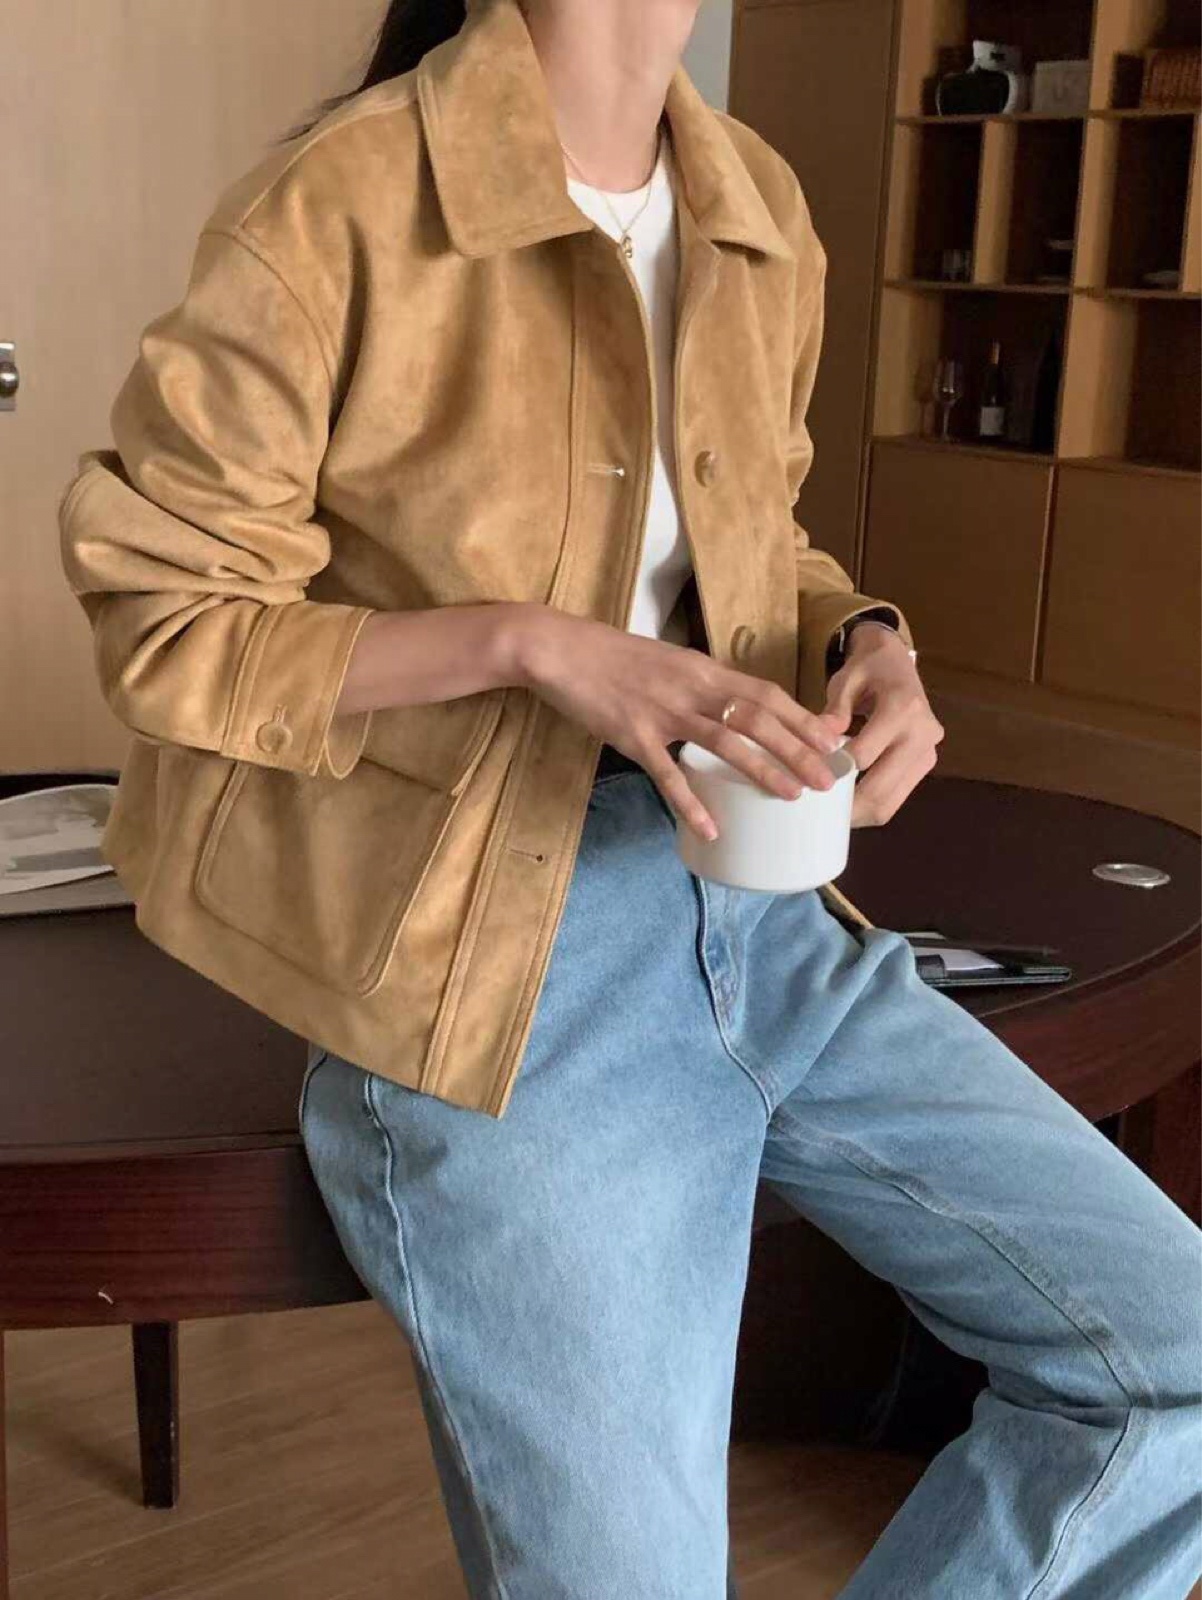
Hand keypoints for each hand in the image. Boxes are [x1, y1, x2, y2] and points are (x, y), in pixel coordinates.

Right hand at [509, 604, 846, 840]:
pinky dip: (690, 803)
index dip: (801, 718)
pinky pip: (667, 774)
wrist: (559, 648)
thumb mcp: (667, 662)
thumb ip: (700, 684)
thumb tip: (732, 711)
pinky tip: (710, 828)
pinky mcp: (632, 734)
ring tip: (791, 796)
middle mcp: (692, 687)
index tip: (832, 741)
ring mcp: (663, 711)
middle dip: (798, 750)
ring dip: (763, 769)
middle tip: (827, 780)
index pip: (765, 693)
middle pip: (758, 718)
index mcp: (703, 669)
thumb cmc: (612, 658)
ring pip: (725, 742)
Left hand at [822, 623, 942, 827]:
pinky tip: (850, 805)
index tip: (808, 781)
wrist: (898, 662)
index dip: (835, 772)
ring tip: (832, 815)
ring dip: (861, 813)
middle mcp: (922, 733)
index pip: (864, 755)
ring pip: (892, 801)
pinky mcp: (926, 763)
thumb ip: (834, 711)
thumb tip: (818, 741)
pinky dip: (873, 806)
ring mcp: (928, 751)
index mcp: (902, 708)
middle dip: (847, 807)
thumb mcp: (846, 680)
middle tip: (817, 815)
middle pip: (881, 788)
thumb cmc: (869, 668)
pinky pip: (898, 796)